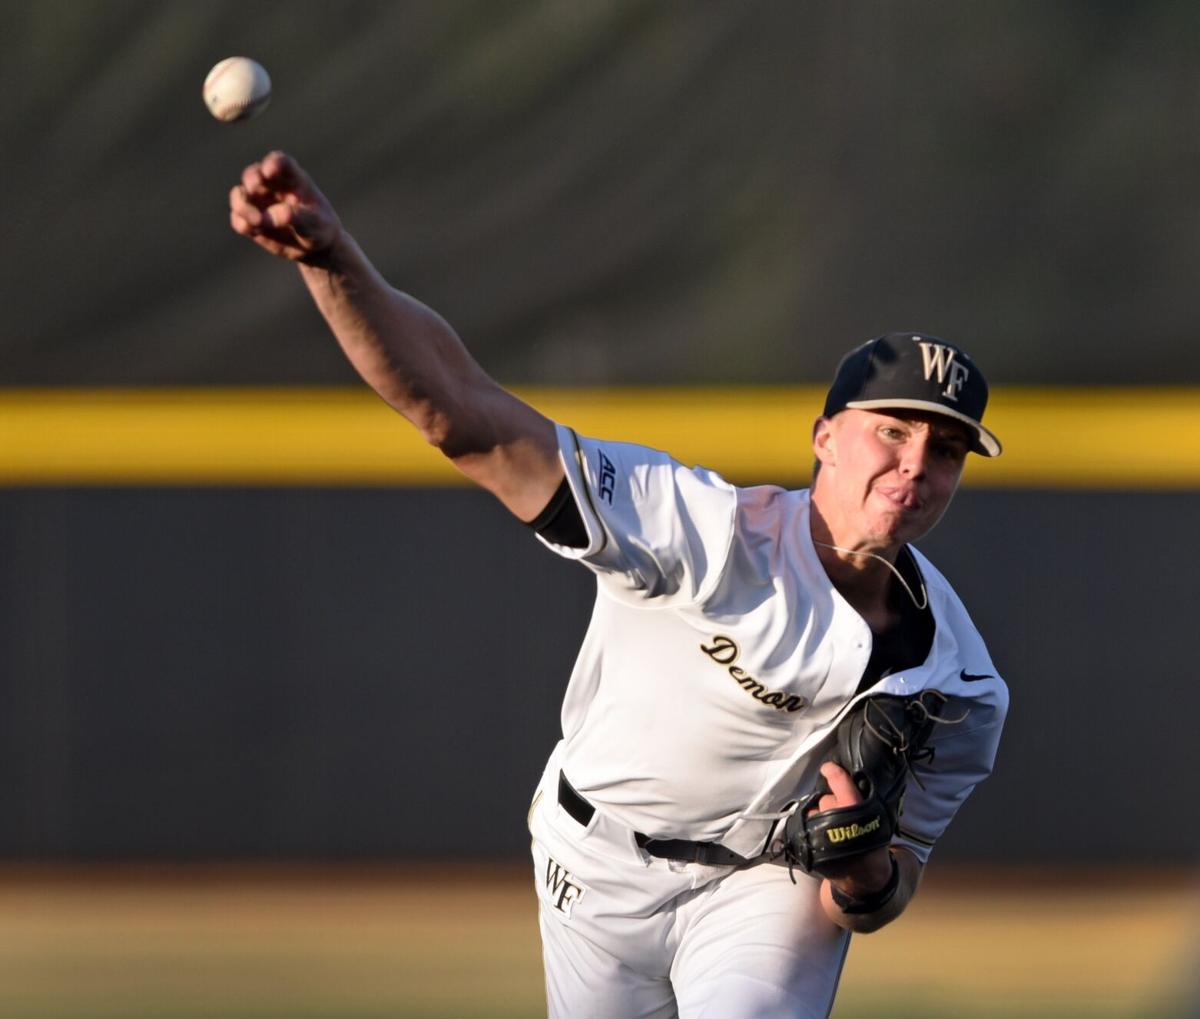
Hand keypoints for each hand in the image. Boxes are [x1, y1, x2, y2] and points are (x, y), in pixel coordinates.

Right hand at [229, 151, 341, 261]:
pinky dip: (242, 223)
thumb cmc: (319, 227)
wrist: (314, 247)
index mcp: (293, 178)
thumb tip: (273, 215)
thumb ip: (297, 216)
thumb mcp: (316, 223)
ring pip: (240, 195)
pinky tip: (252, 230)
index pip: (281, 162)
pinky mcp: (250, 220)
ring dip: (242, 205)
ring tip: (257, 221)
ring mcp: (258, 202)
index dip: (273, 163)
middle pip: (253, 174)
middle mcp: (271, 185)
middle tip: (254, 189)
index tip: (270, 171)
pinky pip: (238, 219)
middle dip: (251, 180)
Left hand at [811, 761, 893, 895]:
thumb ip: (861, 802)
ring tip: (831, 828)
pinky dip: (813, 827)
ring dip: (820, 816)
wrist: (863, 878)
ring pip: (815, 811)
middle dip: (831, 802)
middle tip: (841, 814)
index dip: (833, 773)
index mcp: (855, 808)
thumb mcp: (876, 821)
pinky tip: (823, 835)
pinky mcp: (810, 840)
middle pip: (826, 799)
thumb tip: (849, 784)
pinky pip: (808, 825)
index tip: (827, 768)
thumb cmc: (872, 846)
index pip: (841, 782)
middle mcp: (835, 816)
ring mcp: (820, 829)